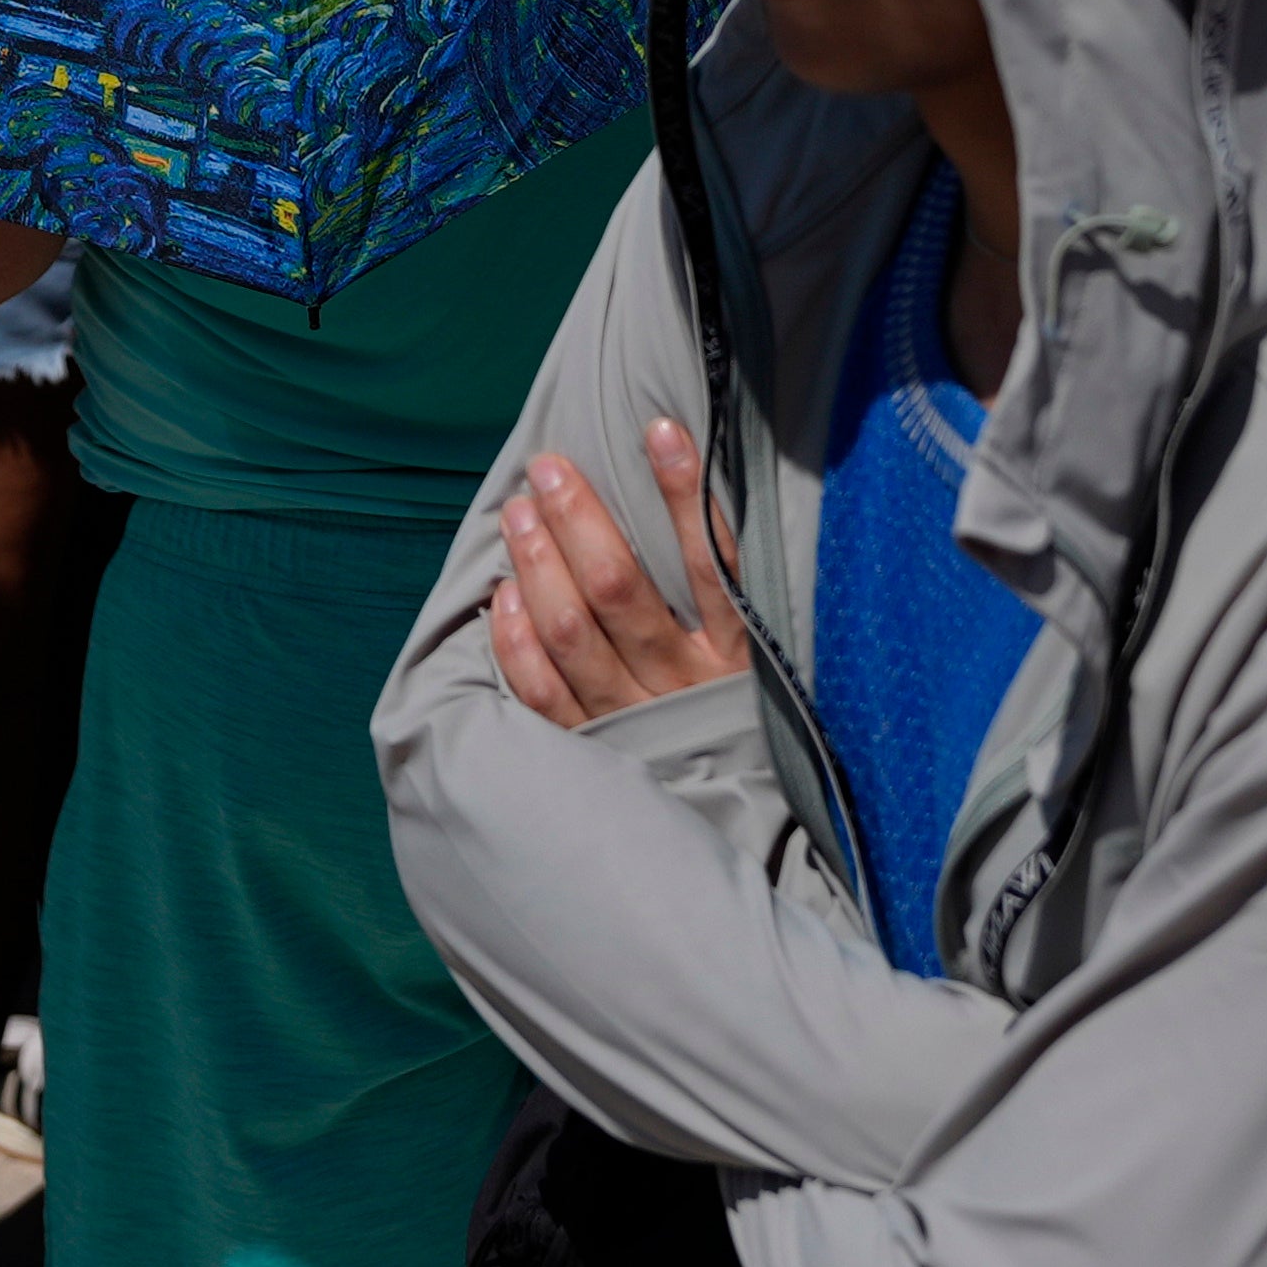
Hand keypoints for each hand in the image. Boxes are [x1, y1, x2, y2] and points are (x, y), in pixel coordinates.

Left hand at [490, 421, 748, 729]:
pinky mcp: (597, 751)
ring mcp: (636, 719)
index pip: (709, 558)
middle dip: (577, 516)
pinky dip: (517, 641)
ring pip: (572, 632)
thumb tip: (691, 489)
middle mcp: (684, 684)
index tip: (658, 429)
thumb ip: (731, 593)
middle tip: (545, 469)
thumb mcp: (763, 666)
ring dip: (538, 564)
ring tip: (518, 514)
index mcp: (736, 656)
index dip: (682, 492)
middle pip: (618, 586)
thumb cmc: (746, 727)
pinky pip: (543, 692)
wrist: (742, 836)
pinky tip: (502, 596)